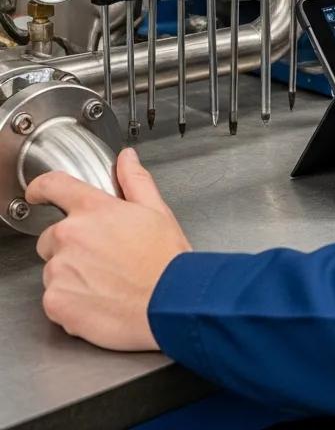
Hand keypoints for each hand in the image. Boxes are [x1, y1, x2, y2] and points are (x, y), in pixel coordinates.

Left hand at [27, 148, 190, 350]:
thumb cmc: (166, 260)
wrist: (169, 303)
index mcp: (94, 210)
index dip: (41, 187)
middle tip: (103, 257)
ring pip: (54, 268)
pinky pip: (54, 297)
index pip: (53, 186)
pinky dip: (72, 300)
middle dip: (71, 244)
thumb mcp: (157, 211)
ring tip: (106, 282)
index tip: (38, 193)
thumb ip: (134, 181)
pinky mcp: (55, 302)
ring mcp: (59, 270)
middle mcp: (70, 236)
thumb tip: (126, 158)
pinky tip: (100, 299)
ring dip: (71, 273)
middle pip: (52, 236)